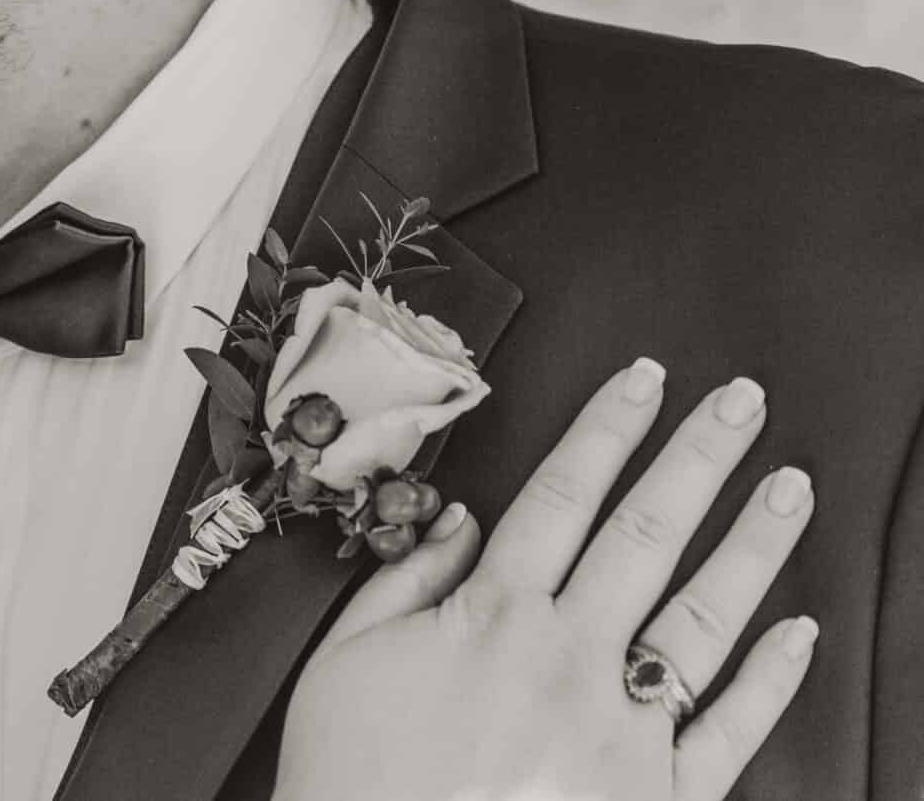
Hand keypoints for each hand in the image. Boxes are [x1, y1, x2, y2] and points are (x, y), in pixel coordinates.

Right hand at [275, 359, 817, 800]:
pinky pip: (728, 730)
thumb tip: (462, 520)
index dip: (606, 431)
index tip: (641, 381)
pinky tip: (796, 631)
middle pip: (644, 537)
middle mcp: (568, 662)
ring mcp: (621, 732)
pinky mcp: (656, 798)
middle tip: (741, 404)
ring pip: (701, 619)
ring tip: (787, 488)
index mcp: (492, 619)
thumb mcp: (345, 659)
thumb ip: (405, 579)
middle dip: (696, 459)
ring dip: (750, 545)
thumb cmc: (353, 781)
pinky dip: (768, 679)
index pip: (563, 499)